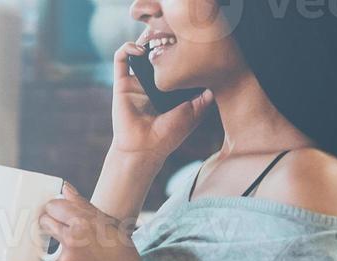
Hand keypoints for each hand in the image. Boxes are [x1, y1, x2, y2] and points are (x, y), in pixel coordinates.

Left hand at [40, 185, 151, 260]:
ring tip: (86, 257)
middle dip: (50, 222)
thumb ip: (85, 206)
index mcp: (85, 223)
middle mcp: (71, 239)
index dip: (56, 207)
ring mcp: (63, 259)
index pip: (55, 205)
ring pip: (54, 244)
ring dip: (63, 246)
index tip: (59, 211)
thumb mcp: (112, 228)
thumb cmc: (123, 260)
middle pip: (46, 222)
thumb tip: (65, 188)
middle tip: (62, 229)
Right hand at [109, 41, 214, 163]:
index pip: (172, 62)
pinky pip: (120, 59)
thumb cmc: (168, 135)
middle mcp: (150, 83)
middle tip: (172, 34)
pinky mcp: (121, 84)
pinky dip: (127, 48)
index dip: (177, 50)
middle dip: (162, 39)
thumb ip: (205, 98)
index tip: (187, 43)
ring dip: (145, 39)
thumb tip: (216, 81)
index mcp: (166, 88)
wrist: (145, 150)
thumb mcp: (193, 113)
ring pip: (138, 51)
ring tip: (156, 37)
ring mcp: (135, 82)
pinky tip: (140, 49)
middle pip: (155, 52)